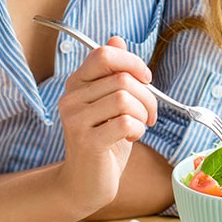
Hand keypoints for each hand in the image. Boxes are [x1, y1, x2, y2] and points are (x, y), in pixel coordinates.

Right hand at [57, 36, 158, 211]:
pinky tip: (131, 138)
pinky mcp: (87, 142)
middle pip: (121, 78)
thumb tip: (116, 39)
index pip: (104, 54)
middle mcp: (71, 98)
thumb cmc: (103, 140)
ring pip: (124, 99)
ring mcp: (76, 120)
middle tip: (149, 114)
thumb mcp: (110, 102)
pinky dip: (138, 130)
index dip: (132, 62)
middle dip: (147, 95)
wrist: (86, 183)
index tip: (145, 79)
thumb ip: (112, 72)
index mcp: (77, 84)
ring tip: (140, 126)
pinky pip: (126, 123)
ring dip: (143, 113)